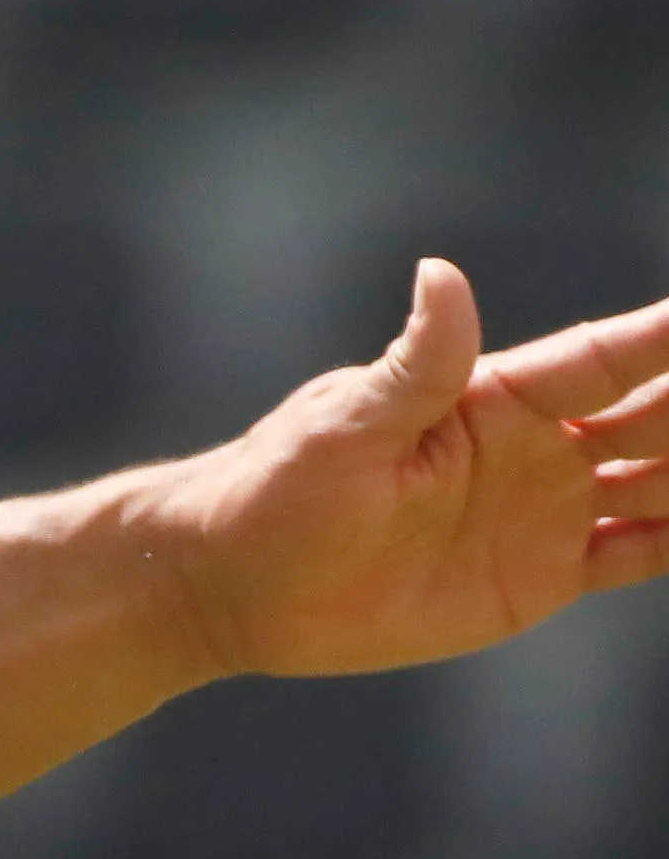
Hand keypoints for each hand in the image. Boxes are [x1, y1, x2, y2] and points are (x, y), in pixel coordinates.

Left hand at [126, 265, 668, 685]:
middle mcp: (542, 448)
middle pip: (665, 414)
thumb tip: (443, 273)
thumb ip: (417, 363)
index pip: (618, 356)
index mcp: (501, 398)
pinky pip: (641, 555)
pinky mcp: (542, 577)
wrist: (232, 585)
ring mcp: (549, 512)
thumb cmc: (273, 491)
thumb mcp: (346, 425)